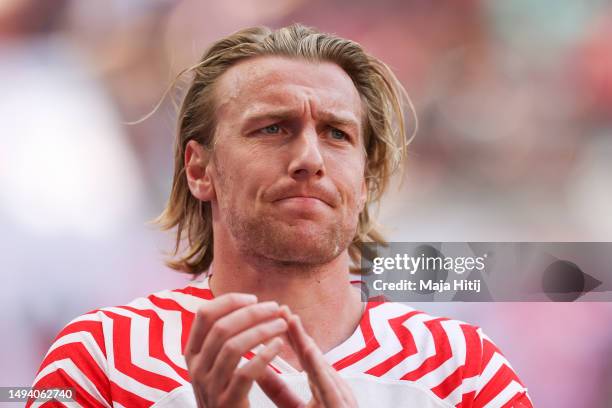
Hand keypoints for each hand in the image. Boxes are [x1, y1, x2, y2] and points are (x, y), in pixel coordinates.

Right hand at [184, 293, 288, 407]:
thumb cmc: (225, 394)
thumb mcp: (213, 364)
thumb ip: (222, 339)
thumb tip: (245, 305)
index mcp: (193, 353)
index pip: (204, 315)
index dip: (229, 301)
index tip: (253, 298)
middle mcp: (196, 368)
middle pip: (221, 328)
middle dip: (252, 313)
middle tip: (275, 308)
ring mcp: (209, 386)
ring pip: (233, 347)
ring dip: (262, 330)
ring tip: (282, 325)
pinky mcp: (226, 403)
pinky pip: (245, 373)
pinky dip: (264, 356)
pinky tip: (278, 346)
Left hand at [255, 306, 357, 407]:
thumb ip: (278, 391)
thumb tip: (257, 372)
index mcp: (322, 386)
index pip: (304, 356)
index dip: (290, 336)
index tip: (276, 317)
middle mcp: (332, 387)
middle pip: (313, 356)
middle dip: (296, 332)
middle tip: (281, 309)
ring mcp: (338, 397)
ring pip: (321, 368)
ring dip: (306, 343)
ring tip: (292, 322)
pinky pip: (328, 388)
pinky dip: (318, 369)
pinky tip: (308, 351)